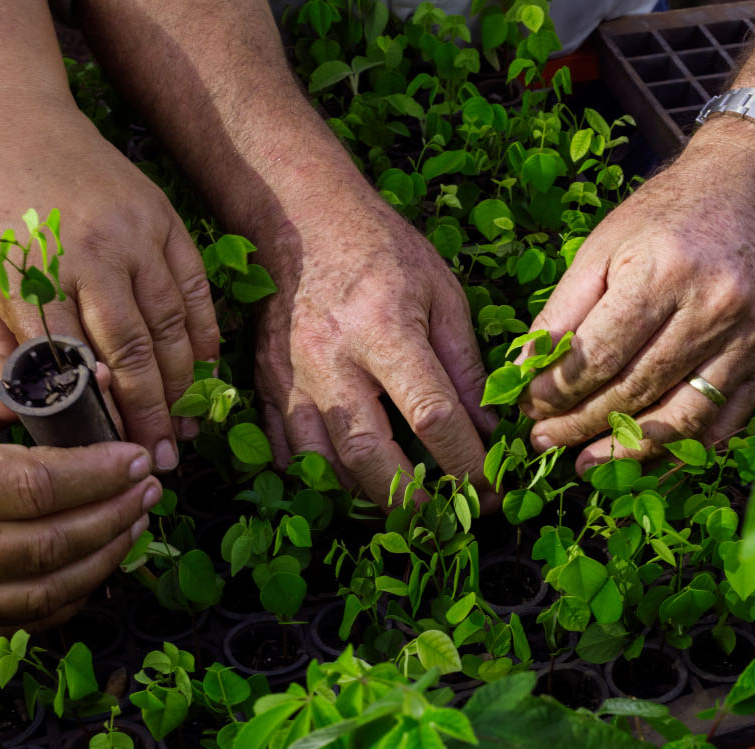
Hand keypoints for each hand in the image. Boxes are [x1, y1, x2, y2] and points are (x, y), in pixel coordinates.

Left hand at [0, 91, 218, 471]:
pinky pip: (194, 288)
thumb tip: (29, 406)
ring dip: (181, 382)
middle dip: (150, 413)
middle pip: (131, 352)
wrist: (7, 113)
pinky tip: (202, 367)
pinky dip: (203, 332)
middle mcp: (91, 254)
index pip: (73, 364)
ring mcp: (135, 235)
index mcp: (33, 272)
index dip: (97, 415)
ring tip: (182, 424)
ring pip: (170, 325)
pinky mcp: (163, 219)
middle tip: (160, 458)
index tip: (108, 456)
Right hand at [0, 357, 161, 629]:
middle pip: (48, 545)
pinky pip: (22, 621)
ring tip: (134, 521)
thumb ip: (5, 384)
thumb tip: (90, 383)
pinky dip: (70, 595)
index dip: (96, 475)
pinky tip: (97, 561)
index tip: (136, 458)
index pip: (33, 486)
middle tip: (149, 487)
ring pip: (43, 592)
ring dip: (103, 558)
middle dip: (113, 515)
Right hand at [252, 183, 494, 506]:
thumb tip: (488, 430)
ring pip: (324, 463)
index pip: (431, 415)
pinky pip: (288, 453)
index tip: (489, 490)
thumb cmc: (384, 253)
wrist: (301, 222)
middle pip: (369, 454)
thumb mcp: (443, 295)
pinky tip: (354, 485)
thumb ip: (466, 365)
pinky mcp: (265, 385)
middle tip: (447, 519)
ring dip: (367, 497)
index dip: (465, 463)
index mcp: (384, 330)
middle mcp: (331, 360)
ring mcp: (290, 377)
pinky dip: (322, 478)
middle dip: (411, 500)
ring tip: (406, 509)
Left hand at [521, 117, 754, 472]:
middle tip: (544, 442)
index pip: (598, 355)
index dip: (556, 391)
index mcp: (661, 272)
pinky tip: (643, 460)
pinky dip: (680, 451)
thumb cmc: (666, 213)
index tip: (528, 408)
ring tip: (587, 465)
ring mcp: (746, 338)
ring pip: (679, 418)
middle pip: (635, 390)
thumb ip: (563, 310)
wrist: (748, 187)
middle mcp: (710, 307)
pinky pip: (721, 424)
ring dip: (627, 450)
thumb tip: (524, 372)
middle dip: (581, 425)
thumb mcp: (603, 245)